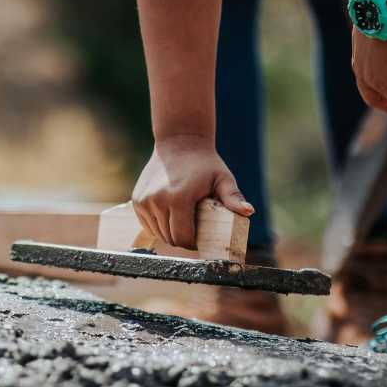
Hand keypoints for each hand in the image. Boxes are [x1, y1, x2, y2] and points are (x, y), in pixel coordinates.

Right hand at [131, 136, 252, 249]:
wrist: (179, 142)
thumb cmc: (205, 164)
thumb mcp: (223, 179)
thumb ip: (233, 198)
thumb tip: (249, 211)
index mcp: (178, 199)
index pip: (183, 238)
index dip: (193, 243)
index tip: (201, 238)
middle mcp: (157, 201)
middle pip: (170, 238)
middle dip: (182, 239)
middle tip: (194, 230)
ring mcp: (144, 201)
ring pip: (158, 233)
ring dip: (169, 233)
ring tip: (182, 221)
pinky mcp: (137, 201)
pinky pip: (148, 224)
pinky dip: (158, 225)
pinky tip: (169, 215)